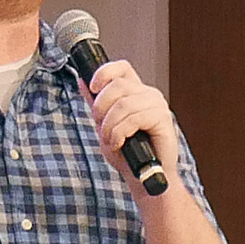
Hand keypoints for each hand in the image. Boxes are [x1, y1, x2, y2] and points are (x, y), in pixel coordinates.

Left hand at [84, 60, 181, 192]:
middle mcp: (148, 94)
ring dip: (109, 126)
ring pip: (123, 104)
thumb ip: (96, 104)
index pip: (121, 67)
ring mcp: (157, 105)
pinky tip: (119, 143)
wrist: (142, 176)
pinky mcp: (162, 119)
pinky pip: (133, 118)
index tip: (93, 88)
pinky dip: (119, 133)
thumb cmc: (126, 153)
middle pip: (117, 85)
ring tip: (111, 141)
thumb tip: (82, 81)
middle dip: (100, 108)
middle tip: (101, 127)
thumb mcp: (104, 125)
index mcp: (135, 92)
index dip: (104, 72)